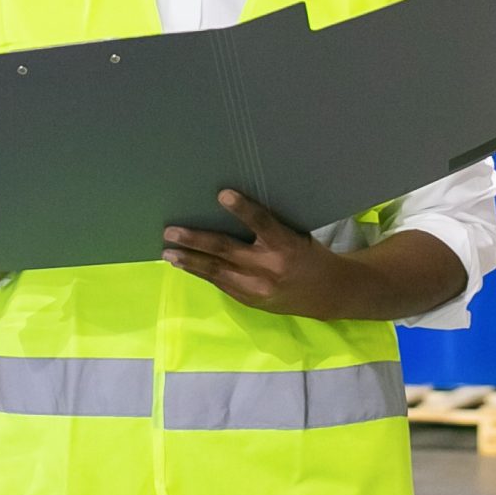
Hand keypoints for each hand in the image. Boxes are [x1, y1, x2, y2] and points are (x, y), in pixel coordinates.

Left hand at [163, 190, 351, 319]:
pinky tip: (186, 265)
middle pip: (226, 250)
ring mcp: (257, 287)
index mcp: (285, 244)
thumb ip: (268, 227)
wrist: (327, 293)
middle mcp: (269, 266)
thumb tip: (229, 207)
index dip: (242, 208)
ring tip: (168, 253)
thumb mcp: (295, 235)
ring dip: (189, 261)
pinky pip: (221, 284)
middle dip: (195, 240)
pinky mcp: (251, 300)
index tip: (222, 193)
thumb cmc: (308, 254)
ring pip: (216, 272)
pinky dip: (202, 273)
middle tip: (170, 232)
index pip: (261, 222)